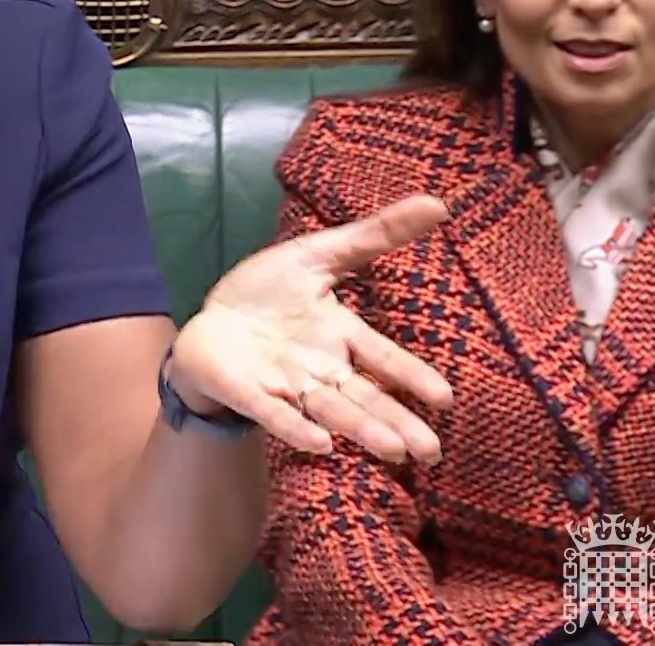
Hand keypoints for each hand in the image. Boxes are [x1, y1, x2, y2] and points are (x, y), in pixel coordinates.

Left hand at [167, 194, 453, 463]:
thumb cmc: (266, 292)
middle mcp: (321, 368)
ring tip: (393, 451)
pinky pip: (276, 413)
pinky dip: (297, 427)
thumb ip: (374, 235)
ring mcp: (285, 384)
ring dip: (361, 430)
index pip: (383, 359)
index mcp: (340, 336)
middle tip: (431, 451)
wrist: (209, 320)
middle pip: (364, 398)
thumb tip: (438, 203)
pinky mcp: (249, 393)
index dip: (411, 377)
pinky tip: (321, 444)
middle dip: (396, 422)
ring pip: (330, 411)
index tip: (444, 398)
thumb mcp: (318, 254)